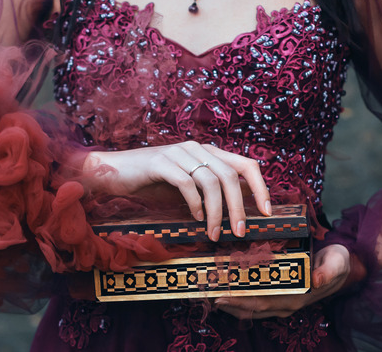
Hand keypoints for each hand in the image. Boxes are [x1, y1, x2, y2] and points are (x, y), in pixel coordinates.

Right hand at [82, 141, 271, 241]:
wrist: (114, 172)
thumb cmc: (153, 182)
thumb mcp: (188, 186)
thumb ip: (210, 192)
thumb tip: (237, 213)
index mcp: (207, 152)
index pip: (245, 164)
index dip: (260, 187)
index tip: (267, 212)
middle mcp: (196, 148)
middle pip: (230, 175)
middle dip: (239, 207)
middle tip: (239, 232)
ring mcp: (178, 153)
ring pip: (211, 181)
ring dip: (216, 212)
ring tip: (214, 233)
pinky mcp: (160, 162)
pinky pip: (186, 183)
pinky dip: (194, 204)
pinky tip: (194, 218)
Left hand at [215, 244, 349, 318]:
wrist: (342, 266)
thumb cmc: (337, 263)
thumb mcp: (336, 264)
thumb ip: (327, 272)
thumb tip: (316, 280)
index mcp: (297, 297)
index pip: (264, 303)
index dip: (242, 302)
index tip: (223, 297)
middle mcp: (287, 303)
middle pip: (253, 307)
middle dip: (230, 303)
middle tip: (208, 294)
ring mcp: (282, 301)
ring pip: (253, 306)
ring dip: (232, 302)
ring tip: (212, 293)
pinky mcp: (280, 295)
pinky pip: (257, 300)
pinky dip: (241, 297)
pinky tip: (228, 289)